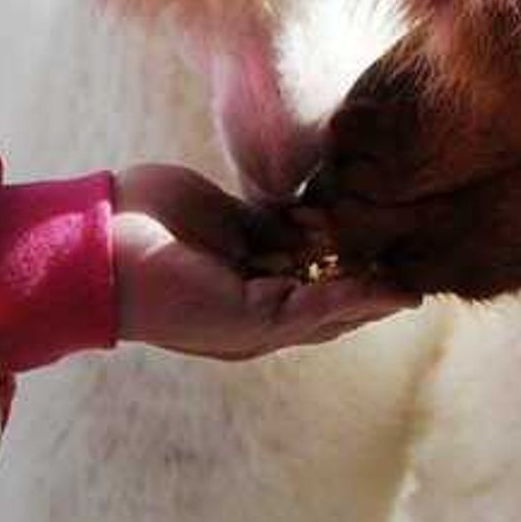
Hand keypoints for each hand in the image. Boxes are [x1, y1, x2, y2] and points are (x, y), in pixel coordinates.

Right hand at [109, 162, 419, 360]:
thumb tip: (389, 301)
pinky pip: (286, 209)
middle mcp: (264, 293)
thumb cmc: (171, 299)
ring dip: (341, 229)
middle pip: (332, 276)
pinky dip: (312, 203)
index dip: (376, 298)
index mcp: (265, 329)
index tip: (417, 280)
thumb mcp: (249, 318)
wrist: (103, 248)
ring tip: (377, 213)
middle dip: (365, 259)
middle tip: (405, 237)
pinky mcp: (239, 216)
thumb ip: (316, 309)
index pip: (338, 315)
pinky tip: (338, 192)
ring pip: (314, 240)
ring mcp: (251, 253)